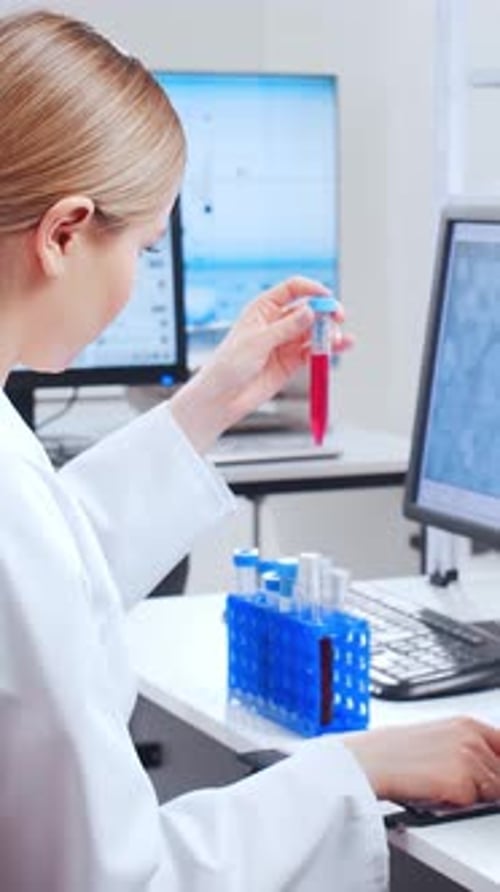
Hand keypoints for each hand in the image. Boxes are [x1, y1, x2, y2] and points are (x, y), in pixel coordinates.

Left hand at [171, 276, 351, 452]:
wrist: (223, 398)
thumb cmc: (228, 366)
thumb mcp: (257, 342)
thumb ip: (286, 328)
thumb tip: (310, 311)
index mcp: (263, 308)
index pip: (292, 289)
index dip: (311, 289)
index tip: (326, 296)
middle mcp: (277, 322)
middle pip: (309, 309)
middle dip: (325, 312)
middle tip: (337, 318)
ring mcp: (286, 342)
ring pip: (314, 331)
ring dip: (328, 333)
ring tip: (337, 340)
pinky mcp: (292, 362)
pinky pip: (314, 352)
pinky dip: (327, 350)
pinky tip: (340, 347)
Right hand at [343, 717, 499, 805]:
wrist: (371, 762)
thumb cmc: (396, 753)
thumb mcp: (438, 738)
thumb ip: (468, 746)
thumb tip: (489, 765)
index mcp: (466, 723)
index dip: (499, 764)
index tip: (494, 774)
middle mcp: (472, 737)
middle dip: (488, 784)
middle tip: (456, 783)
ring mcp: (469, 759)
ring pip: (494, 791)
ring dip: (474, 795)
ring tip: (443, 786)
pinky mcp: (462, 783)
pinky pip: (475, 805)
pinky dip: (459, 805)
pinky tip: (438, 793)